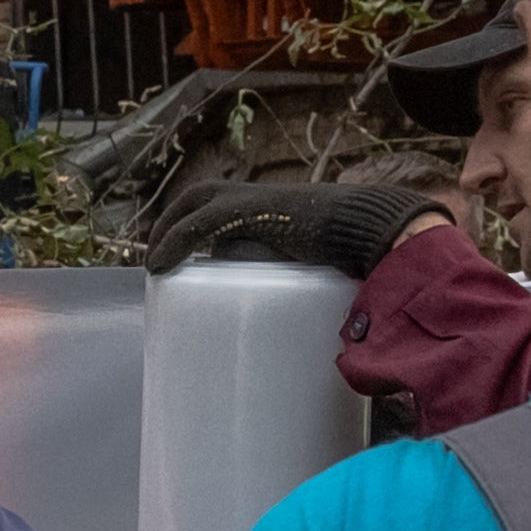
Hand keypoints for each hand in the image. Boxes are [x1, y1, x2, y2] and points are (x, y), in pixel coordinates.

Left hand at [143, 173, 459, 277]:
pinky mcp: (253, 209)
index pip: (217, 204)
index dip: (191, 224)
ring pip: (193, 206)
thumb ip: (294, 281)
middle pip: (196, 199)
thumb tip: (302, 333)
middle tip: (159, 262)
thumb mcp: (312, 265)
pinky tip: (160, 263)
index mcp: (270, 206)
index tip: (175, 257)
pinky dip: (177, 239)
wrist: (374, 230)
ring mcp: (254, 199)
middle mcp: (258, 196)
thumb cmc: (355, 253)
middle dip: (171, 226)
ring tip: (156, 265)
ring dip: (167, 232)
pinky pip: (201, 222)